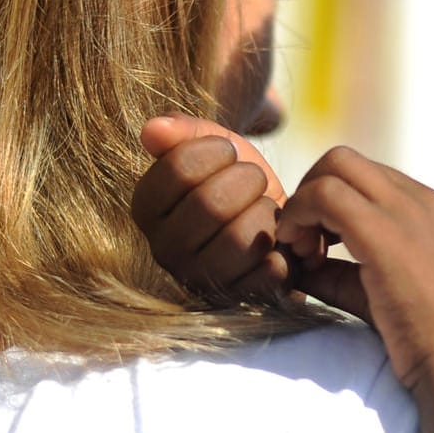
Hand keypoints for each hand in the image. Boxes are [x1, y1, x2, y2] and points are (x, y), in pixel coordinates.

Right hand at [133, 115, 290, 302]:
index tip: (227, 153)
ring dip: (266, 214)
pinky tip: (278, 244)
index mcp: (148, 210)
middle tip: (253, 181)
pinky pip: (270, 270)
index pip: (178, 169)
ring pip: (241, 239)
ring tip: (264, 212)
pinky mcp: (241, 302)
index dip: (216, 150)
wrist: (278, 222)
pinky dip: (285, 248)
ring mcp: (202, 282)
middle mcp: (165, 251)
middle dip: (247, 181)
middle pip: (211, 204)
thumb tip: (152, 130)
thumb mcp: (215, 147)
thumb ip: (183, 131)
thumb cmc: (240, 182)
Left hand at [275, 146, 433, 391]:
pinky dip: (300, 216)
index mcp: (432, 209)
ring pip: (334, 166)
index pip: (367, 178)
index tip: (320, 247)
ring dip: (304, 202)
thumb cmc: (433, 341)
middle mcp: (422, 199)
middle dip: (311, 189)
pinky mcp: (383, 233)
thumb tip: (298, 266)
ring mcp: (406, 210)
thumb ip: (344, 273)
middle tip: (304, 240)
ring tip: (303, 252)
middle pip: (345, 159)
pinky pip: (324, 195)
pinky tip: (301, 257)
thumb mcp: (388, 292)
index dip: (331, 204)